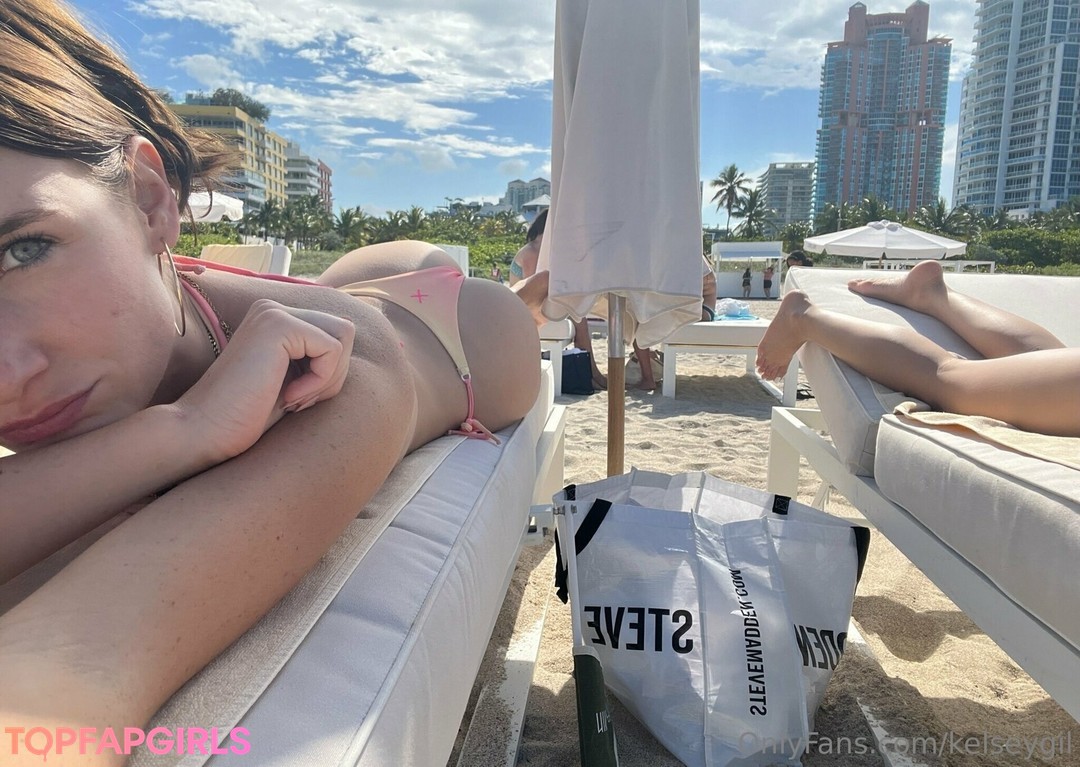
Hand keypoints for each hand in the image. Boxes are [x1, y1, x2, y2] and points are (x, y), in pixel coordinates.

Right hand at [175, 299, 355, 460]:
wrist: (204, 432)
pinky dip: (319, 380)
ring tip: (291, 398)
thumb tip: (355, 334)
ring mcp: (273, 312)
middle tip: (296, 400)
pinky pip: (333, 348)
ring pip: (343, 336)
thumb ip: (319, 358)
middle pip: (345, 331)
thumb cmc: (247, 417)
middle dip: (333, 374)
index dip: (329, 373)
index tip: (295, 398)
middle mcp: (273, 308)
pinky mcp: (277, 325)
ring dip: (327, 377)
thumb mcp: (294, 383)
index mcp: (276, 319)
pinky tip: (287, 397)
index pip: (337, 334)